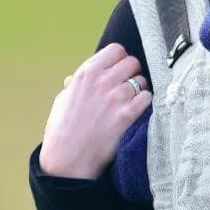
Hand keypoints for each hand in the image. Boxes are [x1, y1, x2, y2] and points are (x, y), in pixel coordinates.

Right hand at [38, 43, 150, 178]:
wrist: (67, 159)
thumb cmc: (62, 130)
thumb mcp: (63, 100)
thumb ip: (75, 85)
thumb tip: (77, 78)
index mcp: (85, 74)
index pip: (116, 50)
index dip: (119, 59)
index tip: (118, 69)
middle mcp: (102, 81)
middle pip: (133, 62)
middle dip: (132, 72)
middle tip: (127, 85)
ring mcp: (117, 97)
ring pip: (142, 80)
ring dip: (139, 89)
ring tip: (130, 101)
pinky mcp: (129, 114)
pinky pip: (147, 98)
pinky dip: (145, 103)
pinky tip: (136, 110)